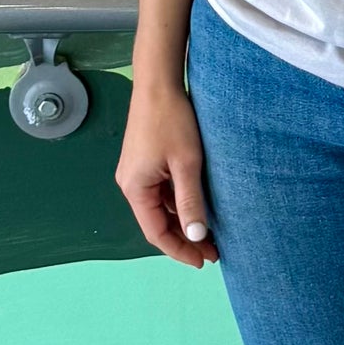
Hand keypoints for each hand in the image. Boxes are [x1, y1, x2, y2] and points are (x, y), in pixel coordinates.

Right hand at [116, 77, 217, 267]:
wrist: (158, 83)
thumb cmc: (171, 120)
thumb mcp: (186, 164)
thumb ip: (190, 202)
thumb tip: (197, 236)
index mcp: (135, 188)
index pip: (156, 233)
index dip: (179, 250)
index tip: (203, 261)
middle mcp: (130, 183)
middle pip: (156, 223)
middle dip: (183, 238)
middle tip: (213, 251)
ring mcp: (136, 173)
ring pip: (159, 209)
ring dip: (182, 222)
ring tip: (210, 234)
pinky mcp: (144, 163)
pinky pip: (160, 193)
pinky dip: (178, 205)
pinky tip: (198, 208)